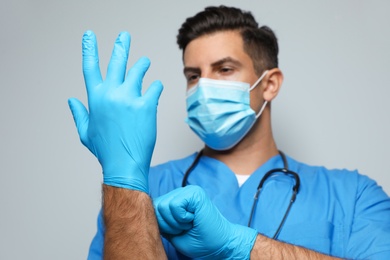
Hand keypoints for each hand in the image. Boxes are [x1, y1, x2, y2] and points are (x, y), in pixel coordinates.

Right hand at [68, 31, 162, 191]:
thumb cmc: (106, 150)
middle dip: (121, 46)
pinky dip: (156, 87)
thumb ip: (79, 114)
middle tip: (124, 36)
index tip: (89, 36)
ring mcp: (129, 98)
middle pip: (116, 62)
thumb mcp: (86, 132)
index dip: (89, 49)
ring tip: (145, 62)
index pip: (90, 68)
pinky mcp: (146, 105)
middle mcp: (111, 94)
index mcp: (96, 99)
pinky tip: (155, 89)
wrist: (125, 164)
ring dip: (142, 64)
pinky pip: (154, 87)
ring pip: (138, 70)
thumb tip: (71, 101)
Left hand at [154, 185, 257, 258]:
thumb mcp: (172, 231)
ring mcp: (188, 191)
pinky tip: (193, 219)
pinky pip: (175, 205)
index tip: (179, 230)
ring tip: (190, 224)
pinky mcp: (195, 193)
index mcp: (176, 200)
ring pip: (164, 206)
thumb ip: (161, 219)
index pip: (155, 207)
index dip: (163, 224)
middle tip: (185, 227)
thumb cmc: (197, 240)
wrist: (218, 245)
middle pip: (157, 206)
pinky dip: (182, 218)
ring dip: (176, 222)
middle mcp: (181, 192)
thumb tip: (146, 211)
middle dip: (169, 223)